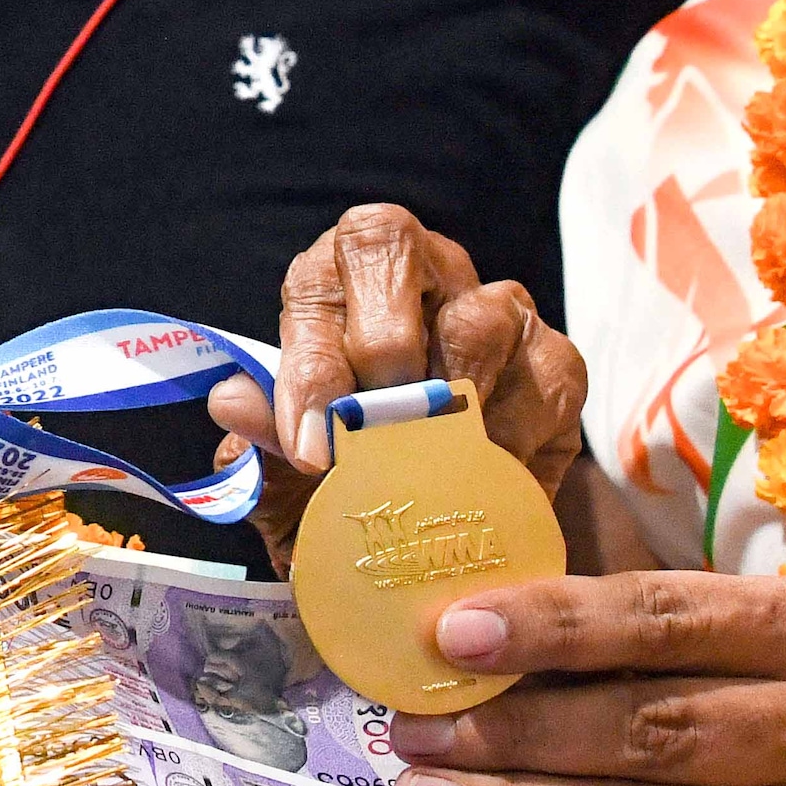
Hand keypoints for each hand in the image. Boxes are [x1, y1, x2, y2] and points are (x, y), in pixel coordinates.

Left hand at [213, 204, 591, 568]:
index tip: (311, 448)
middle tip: (373, 434)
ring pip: (476, 319)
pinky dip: (509, 441)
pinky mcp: (555, 362)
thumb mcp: (291, 477)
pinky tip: (483, 482)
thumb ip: (264, 440)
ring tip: (426, 473)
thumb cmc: (346, 482)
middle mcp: (418, 270)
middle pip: (393, 248)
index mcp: (338, 279)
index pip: (319, 279)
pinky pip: (542, 381)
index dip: (312, 363)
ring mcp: (495, 308)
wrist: (430, 537)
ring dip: (446, 405)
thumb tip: (230, 400)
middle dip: (378, 345)